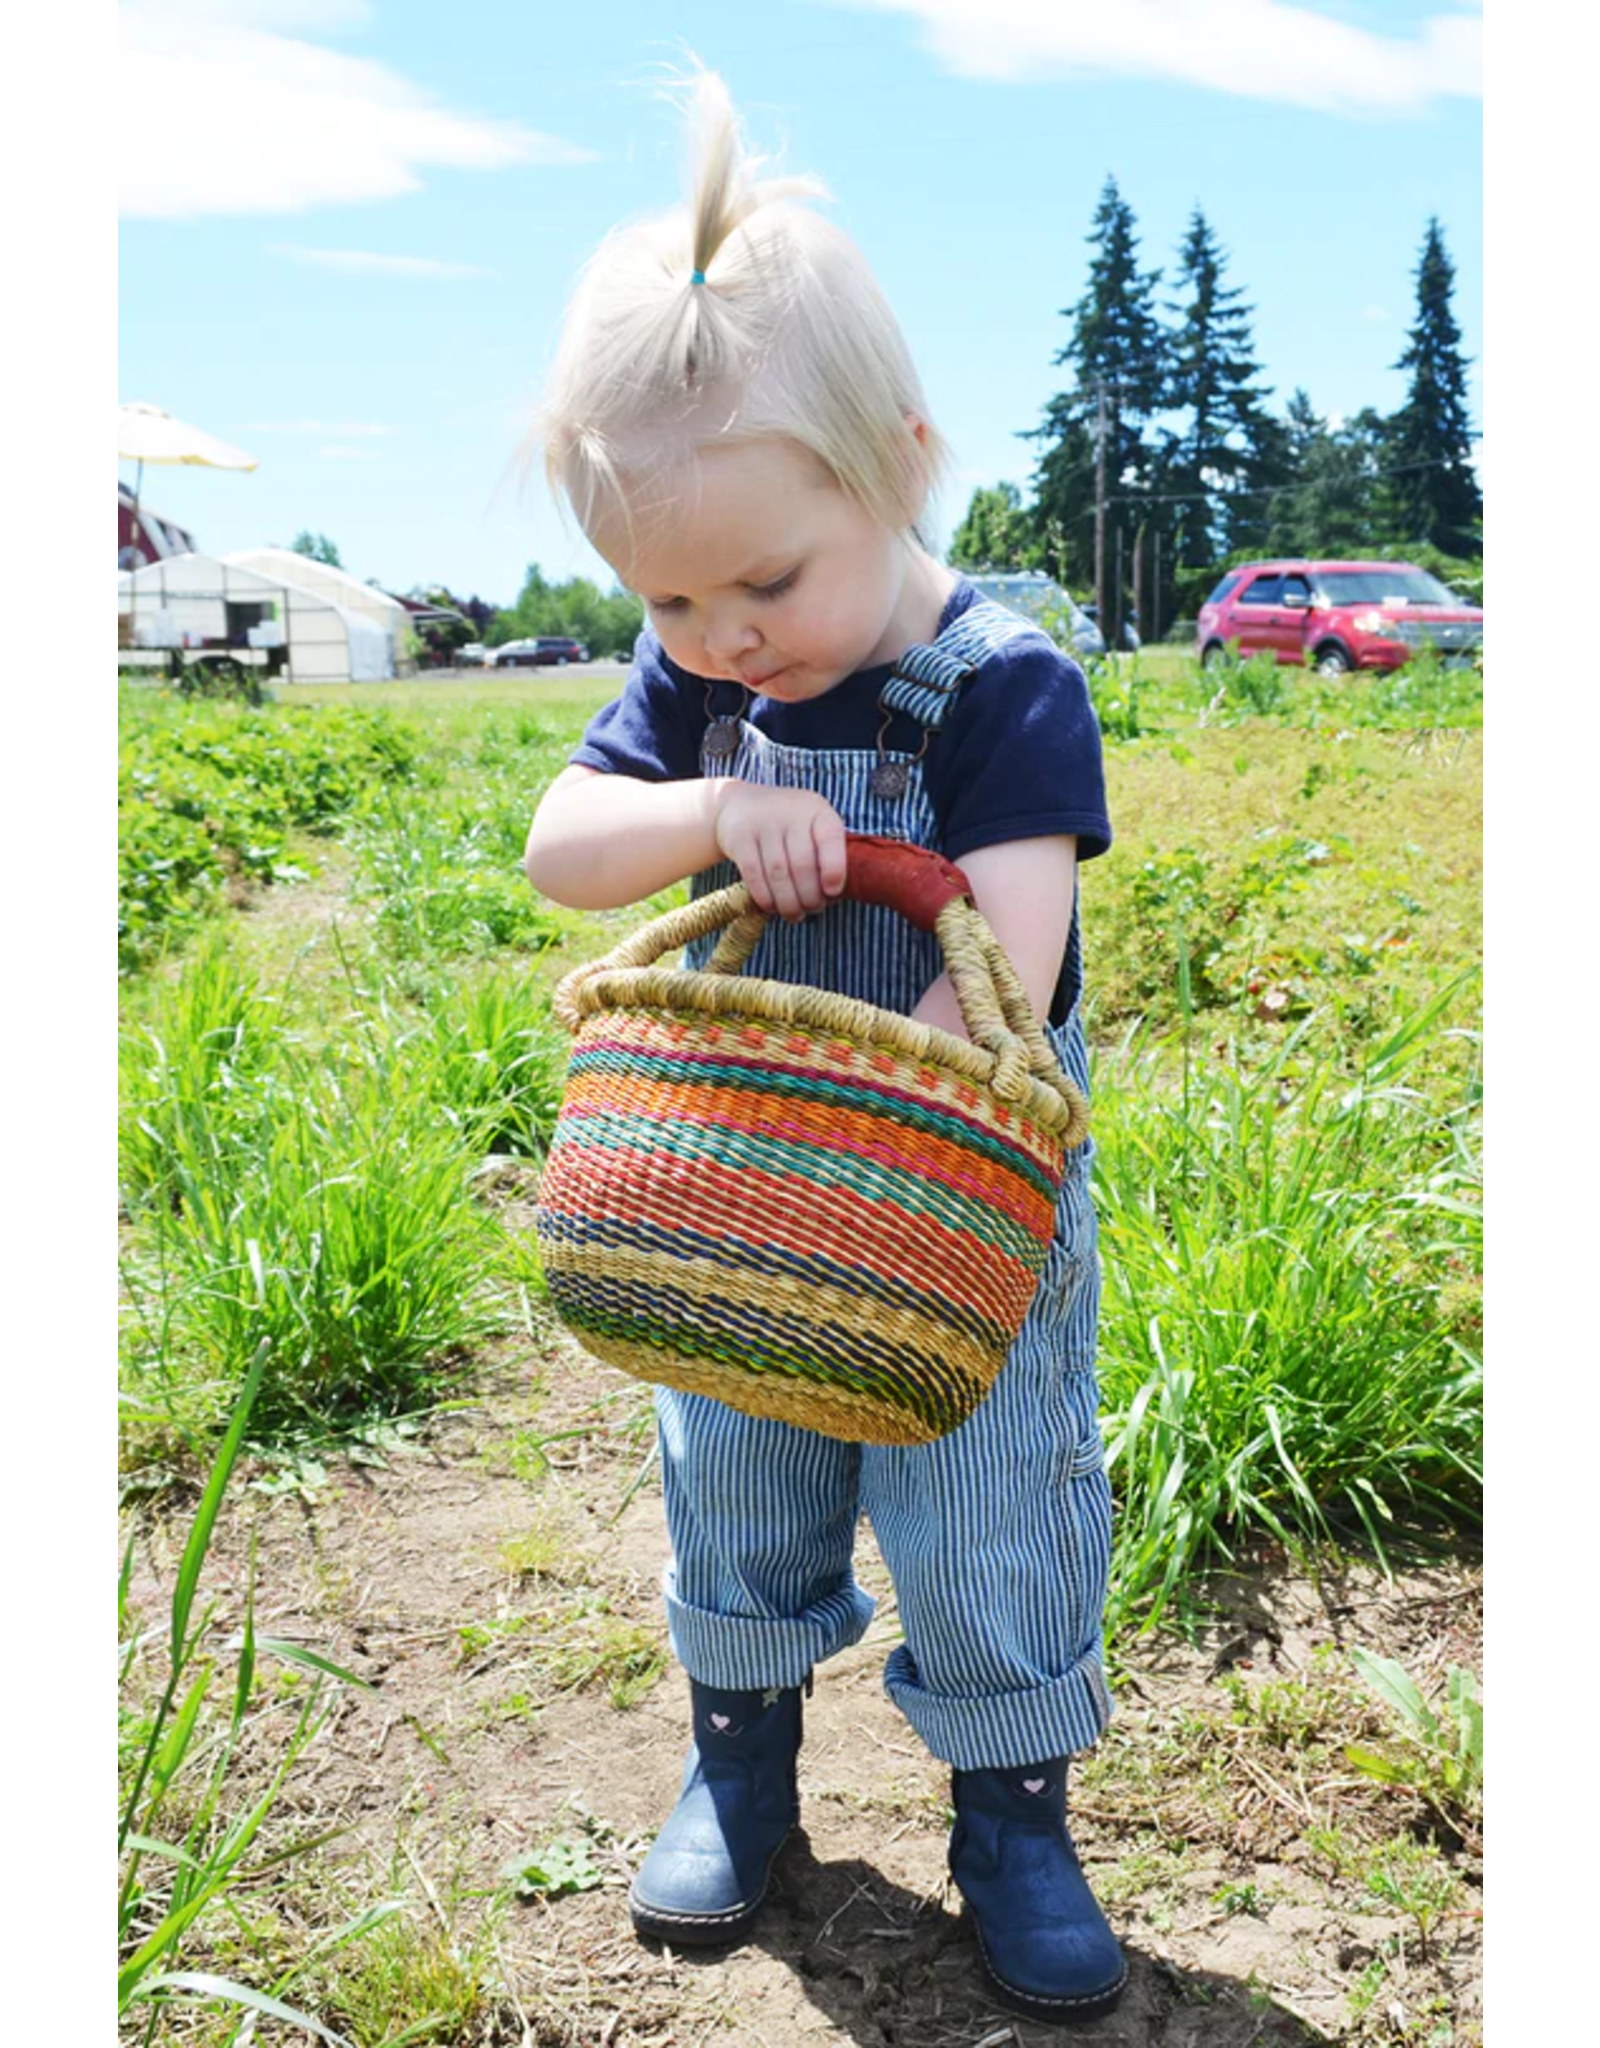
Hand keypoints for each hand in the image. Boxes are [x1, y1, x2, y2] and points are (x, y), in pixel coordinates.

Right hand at [711, 782, 848, 919]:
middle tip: (812, 909)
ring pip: (778, 874)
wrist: (740, 806)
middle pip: (802, 864)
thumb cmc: (787, 827)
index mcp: (816, 810)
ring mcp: (762, 824)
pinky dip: (766, 898)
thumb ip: (825, 854)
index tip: (832, 892)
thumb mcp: (811, 827)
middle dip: (809, 896)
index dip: (834, 869)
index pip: (831, 837)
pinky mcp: (739, 838)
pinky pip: (754, 876)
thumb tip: (831, 895)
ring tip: (794, 914)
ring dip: (789, 902)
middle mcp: (790, 812)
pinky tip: (773, 907)